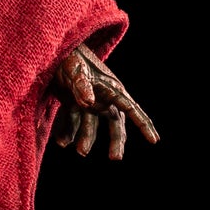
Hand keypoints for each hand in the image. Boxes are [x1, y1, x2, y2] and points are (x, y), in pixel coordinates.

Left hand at [52, 42, 158, 159]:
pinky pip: (74, 122)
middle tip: (115, 158)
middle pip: (115, 123)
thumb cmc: (69, 56)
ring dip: (87, 139)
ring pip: (92, 125)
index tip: (155, 140)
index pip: (131, 109)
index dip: (144, 125)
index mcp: (111, 88)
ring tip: (81, 152)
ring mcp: (89, 101)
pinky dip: (68, 133)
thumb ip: (82, 85)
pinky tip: (61, 142)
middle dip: (117, 141)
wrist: (54, 51)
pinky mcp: (74, 103)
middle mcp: (103, 97)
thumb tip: (89, 102)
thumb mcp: (75, 69)